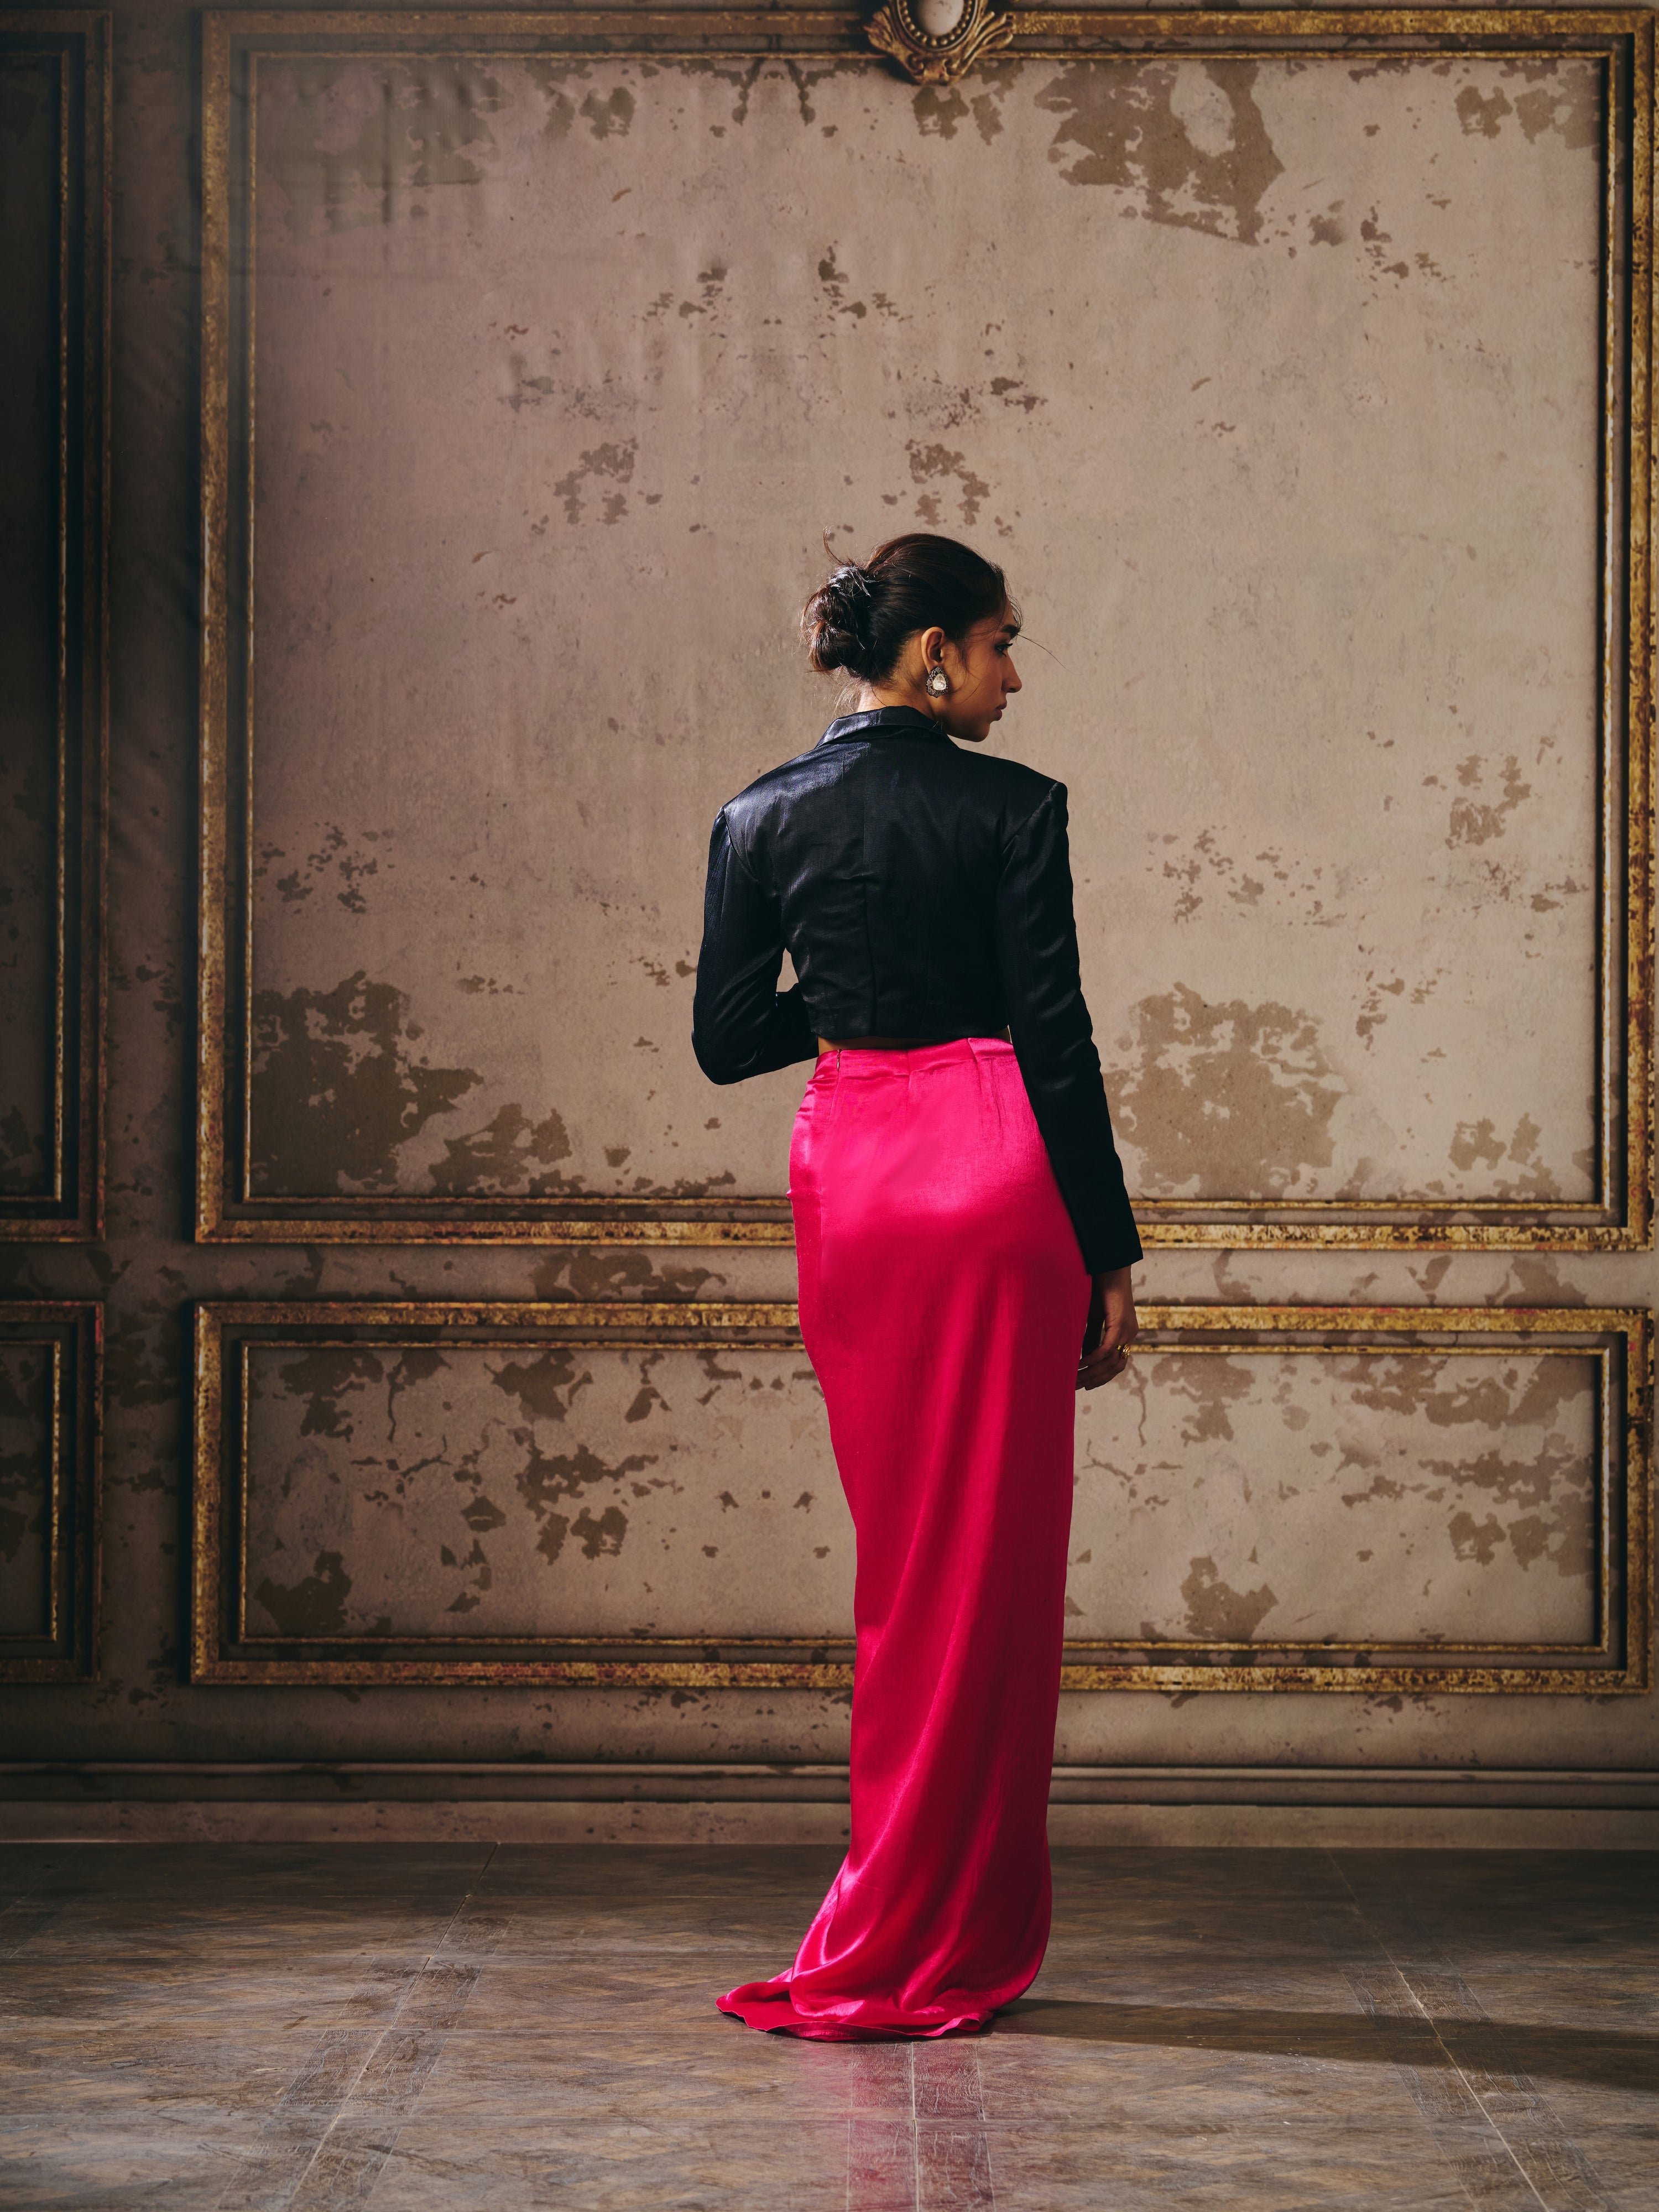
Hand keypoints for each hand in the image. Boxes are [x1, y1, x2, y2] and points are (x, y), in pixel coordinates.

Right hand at [1077, 1265, 1137, 1390]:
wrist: (1109, 1265)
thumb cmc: (1101, 1287)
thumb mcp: (1093, 1317)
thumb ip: (1091, 1337)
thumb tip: (1083, 1357)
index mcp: (1126, 1333)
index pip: (1117, 1364)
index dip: (1102, 1378)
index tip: (1084, 1385)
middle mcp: (1130, 1334)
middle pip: (1115, 1368)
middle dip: (1095, 1379)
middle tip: (1075, 1386)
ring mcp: (1127, 1329)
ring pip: (1112, 1361)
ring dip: (1093, 1372)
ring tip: (1074, 1377)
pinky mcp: (1120, 1322)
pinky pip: (1108, 1347)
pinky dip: (1094, 1357)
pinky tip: (1081, 1362)